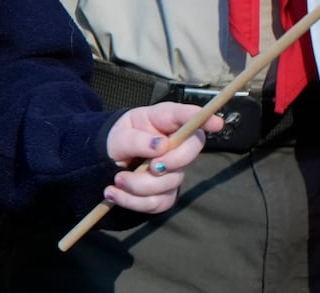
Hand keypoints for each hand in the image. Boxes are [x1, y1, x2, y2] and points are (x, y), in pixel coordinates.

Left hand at [102, 102, 220, 214]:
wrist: (103, 162)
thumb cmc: (116, 141)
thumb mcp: (117, 136)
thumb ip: (135, 139)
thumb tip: (161, 145)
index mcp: (161, 122)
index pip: (186, 117)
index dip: (202, 118)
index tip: (216, 122)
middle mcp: (172, 145)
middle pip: (189, 153)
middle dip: (171, 162)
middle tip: (149, 166)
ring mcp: (171, 171)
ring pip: (169, 183)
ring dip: (139, 185)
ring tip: (117, 179)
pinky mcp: (164, 194)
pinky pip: (156, 202)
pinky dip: (132, 201)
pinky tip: (113, 193)